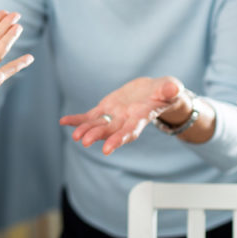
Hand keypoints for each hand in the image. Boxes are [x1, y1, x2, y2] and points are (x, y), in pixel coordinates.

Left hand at [59, 76, 187, 154]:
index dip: (119, 139)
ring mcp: (115, 116)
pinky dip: (77, 119)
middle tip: (84, 142)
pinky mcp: (106, 109)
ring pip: (98, 125)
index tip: (107, 149)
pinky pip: (90, 116)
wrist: (156, 92)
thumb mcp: (171, 89)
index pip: (130, 131)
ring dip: (86, 130)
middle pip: (110, 130)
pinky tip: (63, 121)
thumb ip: (170, 91)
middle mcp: (126, 120)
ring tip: (75, 136)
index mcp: (141, 117)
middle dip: (97, 135)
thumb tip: (172, 90)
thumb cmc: (167, 92)